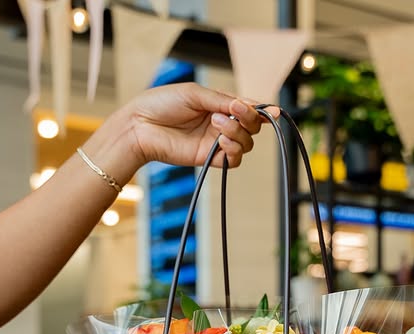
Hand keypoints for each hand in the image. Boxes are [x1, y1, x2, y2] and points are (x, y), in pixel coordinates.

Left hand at [128, 82, 278, 170]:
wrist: (141, 125)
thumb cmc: (163, 103)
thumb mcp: (196, 94)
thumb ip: (223, 100)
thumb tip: (250, 105)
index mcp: (219, 105)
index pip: (248, 109)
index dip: (262, 111)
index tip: (272, 112)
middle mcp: (220, 124)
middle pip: (252, 127)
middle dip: (249, 118)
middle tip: (233, 110)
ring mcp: (216, 142)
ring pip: (246, 143)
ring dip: (238, 132)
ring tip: (217, 123)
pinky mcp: (209, 158)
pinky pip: (233, 160)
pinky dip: (234, 150)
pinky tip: (222, 140)